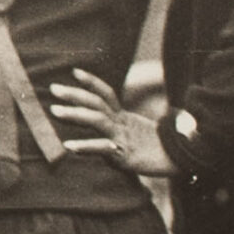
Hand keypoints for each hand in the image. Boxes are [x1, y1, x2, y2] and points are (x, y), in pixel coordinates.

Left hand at [49, 69, 169, 176]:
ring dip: (75, 114)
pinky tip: (69, 147)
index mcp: (123, 117)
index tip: (74, 72)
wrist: (179, 161)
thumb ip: (118, 127)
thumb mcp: (134, 134)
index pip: (106, 93)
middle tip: (54, 89)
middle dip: (74, 94)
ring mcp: (122, 137)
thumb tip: (102, 125)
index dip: (91, 82)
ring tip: (55, 111)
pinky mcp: (124, 155)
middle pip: (97, 102)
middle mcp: (121, 123)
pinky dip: (85, 146)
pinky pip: (102, 149)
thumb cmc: (155, 149)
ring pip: (98, 120)